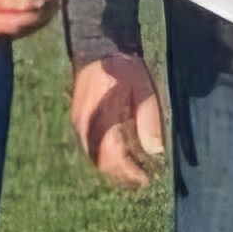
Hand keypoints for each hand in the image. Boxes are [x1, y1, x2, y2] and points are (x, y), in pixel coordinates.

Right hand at [73, 53, 168, 191]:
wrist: (98, 51)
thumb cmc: (124, 70)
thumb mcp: (144, 91)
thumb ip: (149, 121)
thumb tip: (155, 151)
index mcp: (103, 122)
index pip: (114, 159)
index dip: (130, 173)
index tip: (146, 179)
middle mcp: (86, 127)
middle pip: (100, 163)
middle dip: (120, 175)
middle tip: (140, 180)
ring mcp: (79, 124)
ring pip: (92, 156)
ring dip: (110, 168)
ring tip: (129, 171)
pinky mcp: (77, 120)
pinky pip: (87, 146)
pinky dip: (101, 156)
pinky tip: (115, 155)